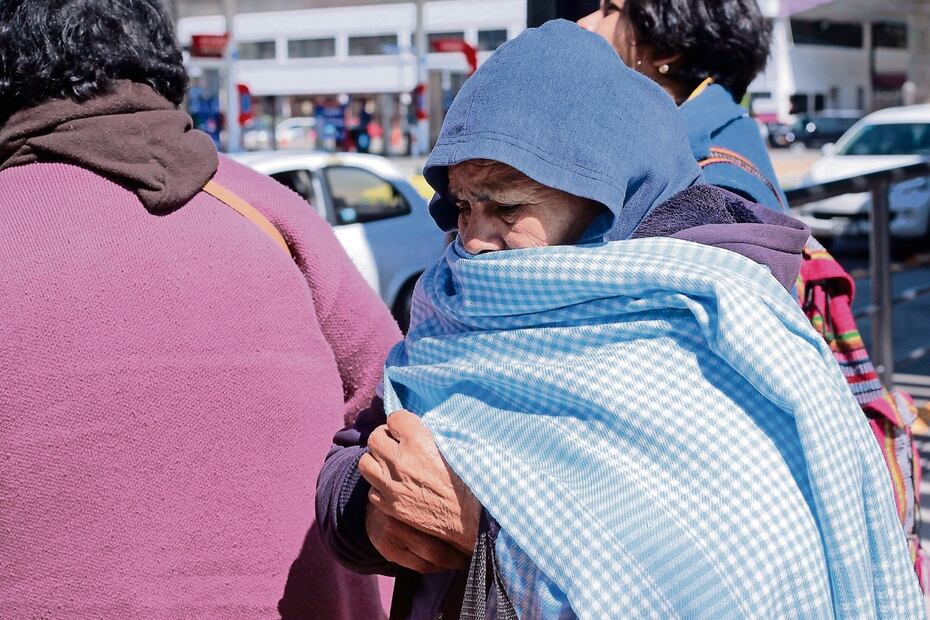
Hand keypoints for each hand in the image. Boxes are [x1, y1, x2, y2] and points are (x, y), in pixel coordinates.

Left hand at [359, 410, 480, 553]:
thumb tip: (421, 425)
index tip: (409, 428)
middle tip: (398, 444)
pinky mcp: (390, 506)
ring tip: (391, 464)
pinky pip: (372, 490)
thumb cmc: (472, 480)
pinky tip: (395, 486)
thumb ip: (435, 432)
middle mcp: (400, 461)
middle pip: (374, 438)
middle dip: (386, 438)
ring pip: (365, 462)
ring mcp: (392, 485)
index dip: (402, 422)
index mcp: (418, 441)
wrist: (473, 519)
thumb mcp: (460, 445)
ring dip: (377, 460)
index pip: (394, 417)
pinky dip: (380, 486)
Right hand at [366, 500, 469, 572]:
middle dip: (458, 555)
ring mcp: (391, 540)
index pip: (439, 523)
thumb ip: (436, 497)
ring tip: (462, 560)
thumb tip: (469, 502)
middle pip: (435, 548)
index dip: (460, 534)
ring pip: (428, 561)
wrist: (369, 507)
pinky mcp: (389, 553)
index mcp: (406, 502)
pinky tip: (445, 564)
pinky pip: (418, 567)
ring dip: (449, 564)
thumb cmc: (404, 495)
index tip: (476, 535)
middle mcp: (397, 522)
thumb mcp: (417, 489)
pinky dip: (435, 568)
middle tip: (473, 552)